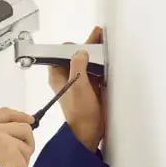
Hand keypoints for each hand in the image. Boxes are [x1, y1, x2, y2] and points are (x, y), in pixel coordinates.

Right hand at [0, 107, 35, 166]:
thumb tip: (17, 139)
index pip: (5, 113)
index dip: (20, 116)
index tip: (31, 120)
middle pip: (24, 128)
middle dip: (28, 142)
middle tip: (24, 156)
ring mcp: (5, 141)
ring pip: (27, 148)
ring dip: (21, 163)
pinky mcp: (14, 154)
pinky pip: (24, 165)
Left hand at [48, 26, 105, 151]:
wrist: (89, 131)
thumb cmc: (80, 112)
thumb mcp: (77, 86)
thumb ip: (78, 66)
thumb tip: (81, 52)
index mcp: (57, 76)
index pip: (61, 53)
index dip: (71, 46)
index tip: (84, 42)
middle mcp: (66, 77)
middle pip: (75, 55)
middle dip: (86, 45)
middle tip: (98, 35)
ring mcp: (79, 81)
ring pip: (86, 61)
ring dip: (94, 53)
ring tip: (104, 42)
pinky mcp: (90, 86)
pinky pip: (94, 69)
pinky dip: (100, 63)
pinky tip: (108, 58)